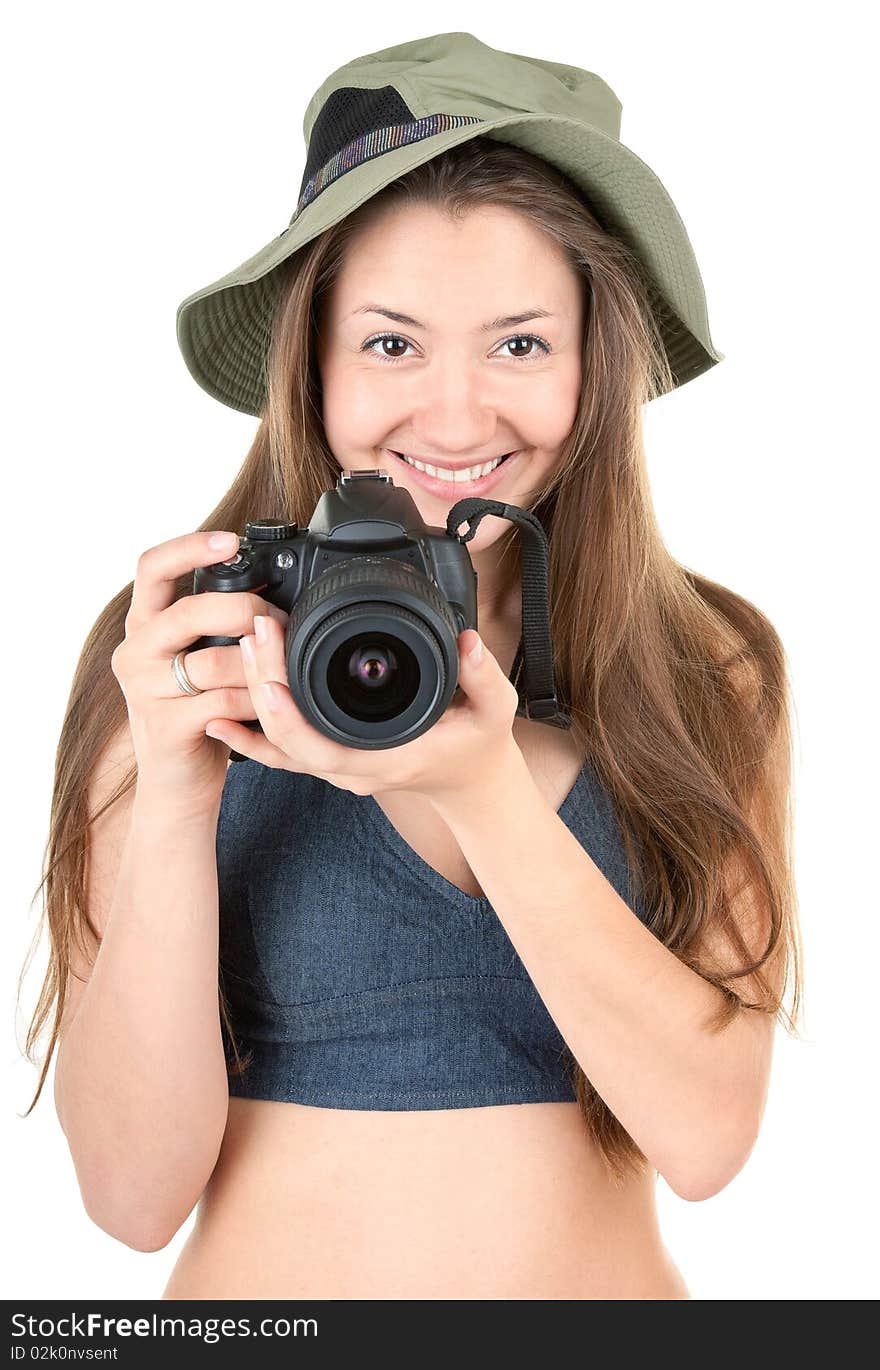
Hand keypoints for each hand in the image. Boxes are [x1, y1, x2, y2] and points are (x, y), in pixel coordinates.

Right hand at [110, 530, 289, 812]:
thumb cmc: (198, 712)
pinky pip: (223, 703)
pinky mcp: (163, 727)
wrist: (177, 782)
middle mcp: (134, 651)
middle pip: (190, 612)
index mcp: (144, 625)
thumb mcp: (200, 658)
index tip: (230, 540)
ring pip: (214, 661)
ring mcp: (143, 690)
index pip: (152, 567)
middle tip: (278, 622)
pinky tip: (268, 706)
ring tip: (283, 671)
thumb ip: (217, 624)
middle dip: (245, 612)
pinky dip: (256, 703)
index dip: (190, 547)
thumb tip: (270, 585)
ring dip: (260, 665)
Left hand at [203, 613, 522, 805]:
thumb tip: (466, 641)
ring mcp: (337, 767)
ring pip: (277, 745)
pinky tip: (218, 716)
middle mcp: (351, 770)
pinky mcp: (330, 756)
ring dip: (253, 698)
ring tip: (241, 645)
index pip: (320, 746)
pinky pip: (280, 752)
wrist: (472, 782)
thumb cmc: (479, 746)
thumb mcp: (494, 710)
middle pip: (286, 739)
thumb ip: (484, 676)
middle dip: (262, 684)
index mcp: (385, 759)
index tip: (273, 663)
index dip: (287, 712)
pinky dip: (249, 736)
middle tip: (256, 630)